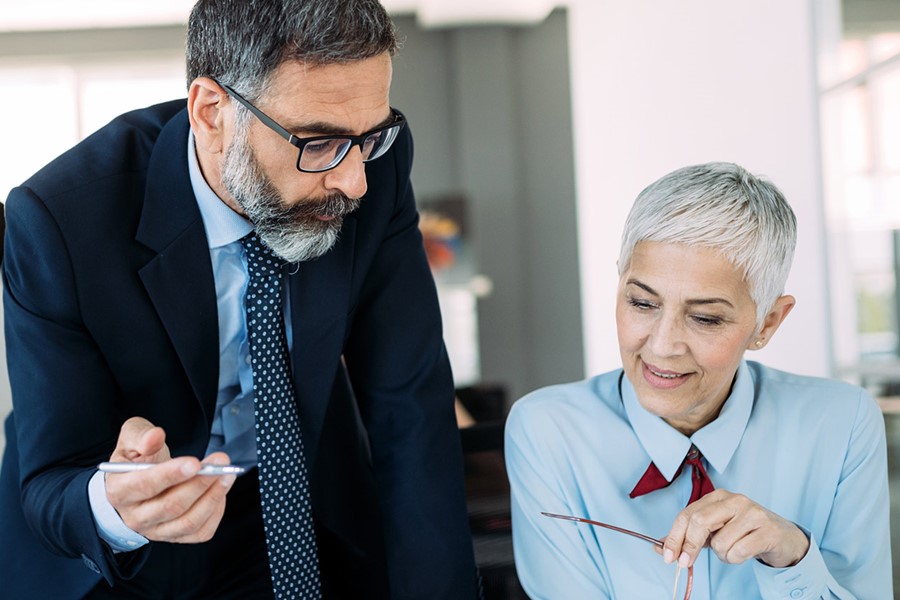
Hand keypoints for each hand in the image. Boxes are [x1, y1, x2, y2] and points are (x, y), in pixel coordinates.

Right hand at [104, 417, 235, 542]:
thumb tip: (155, 436)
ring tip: (226, 475)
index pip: (144, 486)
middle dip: (200, 483)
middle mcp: (135, 516)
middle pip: (171, 506)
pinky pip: (200, 532)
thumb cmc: (137, 458)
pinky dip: (215, 512)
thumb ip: (142, 435)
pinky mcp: (175, 536)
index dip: (171, 475)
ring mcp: (156, 530)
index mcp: (119, 490)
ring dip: (213, 497)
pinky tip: (220, 491)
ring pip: (188, 521)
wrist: (137, 481)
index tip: (195, 463)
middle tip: (219, 462)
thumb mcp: (132, 437)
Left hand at [659, 489, 808, 568]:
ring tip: (733, 549)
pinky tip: (745, 552)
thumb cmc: (744, 532)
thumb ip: (688, 537)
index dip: (674, 536)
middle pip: (699, 522)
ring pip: (720, 542)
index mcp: (717, 497)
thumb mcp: (714, 531)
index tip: (667, 556)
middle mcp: (734, 500)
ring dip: (722, 555)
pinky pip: (739, 551)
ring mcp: (752, 513)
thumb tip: (659, 548)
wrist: (783, 538)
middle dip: (689, 546)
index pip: (687, 514)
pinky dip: (736, 558)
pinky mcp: (767, 530)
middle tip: (686, 563)